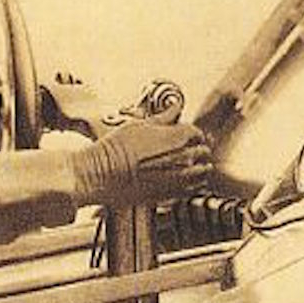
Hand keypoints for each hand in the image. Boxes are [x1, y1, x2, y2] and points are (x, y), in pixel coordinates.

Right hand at [76, 120, 213, 205]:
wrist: (101, 174)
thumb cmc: (114, 149)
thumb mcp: (137, 125)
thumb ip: (162, 118)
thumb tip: (173, 108)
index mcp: (176, 137)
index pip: (197, 132)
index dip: (192, 132)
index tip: (186, 134)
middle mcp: (182, 158)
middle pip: (202, 152)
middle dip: (197, 149)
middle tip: (187, 149)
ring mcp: (178, 178)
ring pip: (201, 173)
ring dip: (198, 168)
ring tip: (189, 166)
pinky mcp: (170, 195)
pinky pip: (192, 190)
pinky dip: (192, 184)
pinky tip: (183, 181)